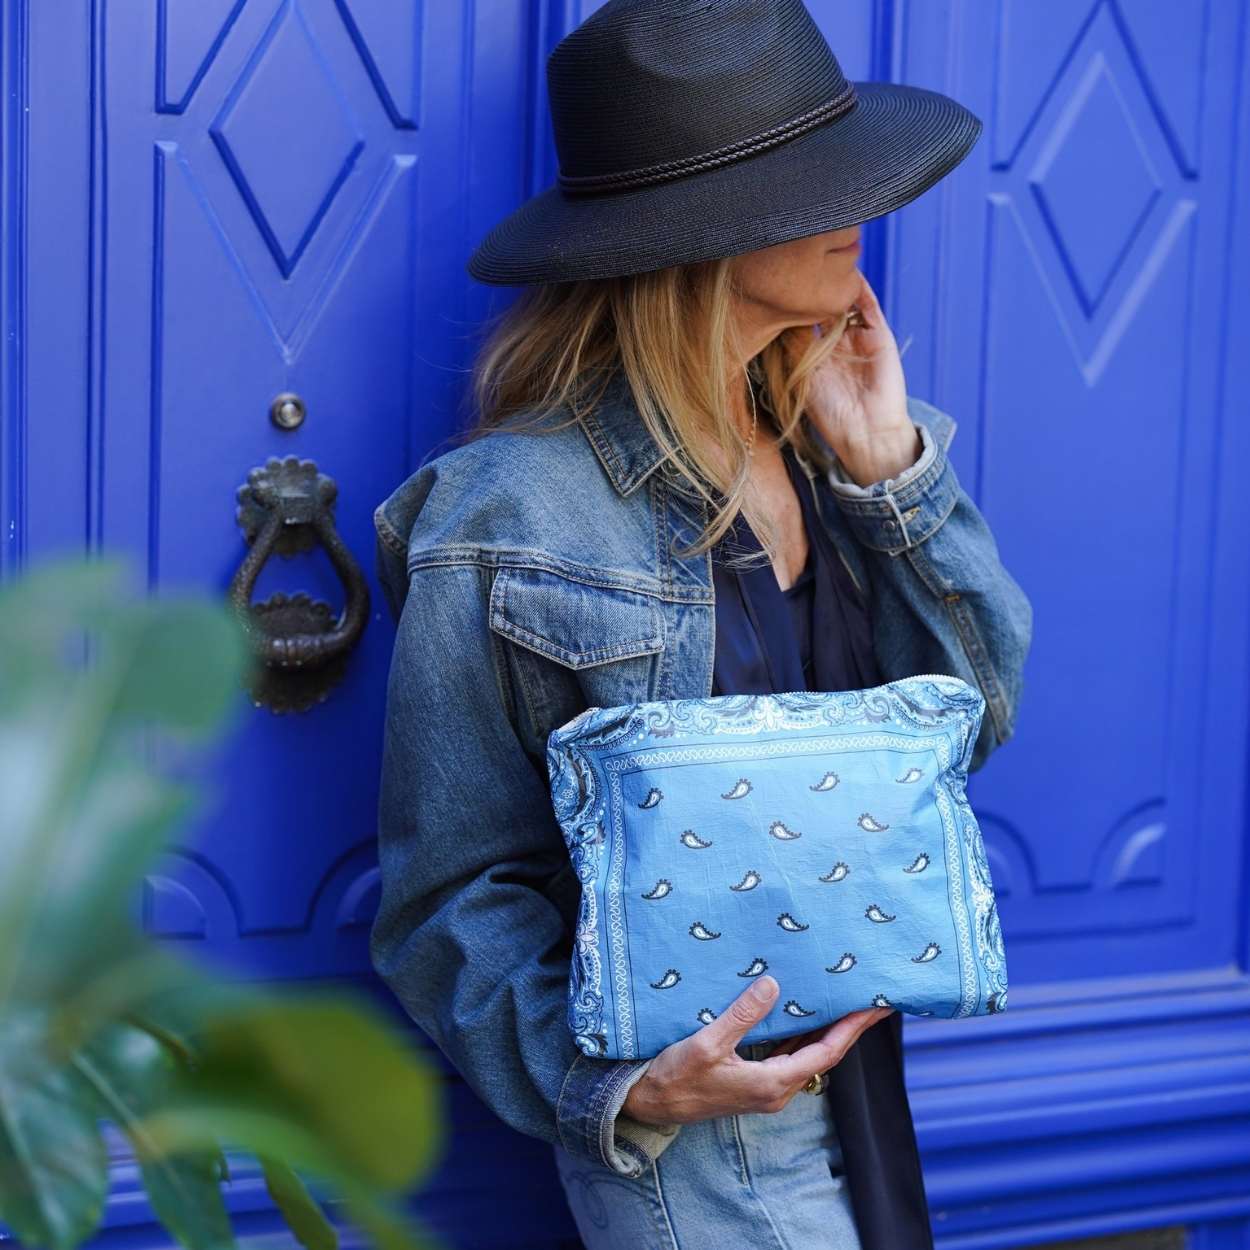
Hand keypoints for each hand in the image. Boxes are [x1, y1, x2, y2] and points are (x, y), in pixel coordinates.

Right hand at [620, 974, 893, 1125]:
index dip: (852, 1029)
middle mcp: (776, 1090)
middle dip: (848, 1027)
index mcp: (772, 1083)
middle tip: (870, 998)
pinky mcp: (753, 1081)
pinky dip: (804, 1035)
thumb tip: (774, 985)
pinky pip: (790, 1056)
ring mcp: (765, 1087)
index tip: (874, 1006)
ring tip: (843, 1001)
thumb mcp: (708, 1043)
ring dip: (827, 1030)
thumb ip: (742, 1015)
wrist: (649, 1104)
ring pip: (808, 1056)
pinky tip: (802, 1014)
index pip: (826, 1053)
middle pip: (824, 1055)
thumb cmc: (676, 1077)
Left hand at [780, 269, 920, 487]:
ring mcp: (858, 338)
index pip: (801, 321)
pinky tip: (848, 275)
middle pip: (822, 307)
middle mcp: (836, 344)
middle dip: (810, 290)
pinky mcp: (879, 336)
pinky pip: (868, 306)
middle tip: (794, 266)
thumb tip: (777, 313)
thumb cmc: (830, 414)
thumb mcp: (802, 376)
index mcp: (815, 355)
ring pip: (845, 302)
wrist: (866, 432)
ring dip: (834, 284)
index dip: (789, 305)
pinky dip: (859, 289)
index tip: (773, 286)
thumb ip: (793, 346)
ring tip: (820, 263)